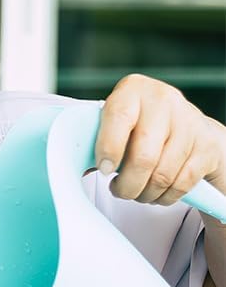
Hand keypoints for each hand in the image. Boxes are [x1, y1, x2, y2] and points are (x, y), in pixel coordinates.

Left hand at [95, 75, 225, 204]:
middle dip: (127, 184)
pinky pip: (182, 183)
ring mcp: (189, 122)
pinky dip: (165, 196)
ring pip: (163, 175)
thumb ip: (98, 140)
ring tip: (136, 192)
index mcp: (133, 90)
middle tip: (119, 190)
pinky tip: (155, 193)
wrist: (187, 125)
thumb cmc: (139, 126)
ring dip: (145, 193)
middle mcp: (163, 101)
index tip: (104, 170)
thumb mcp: (116, 123)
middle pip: (144, 156)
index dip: (109, 148)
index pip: (119, 118)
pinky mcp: (206, 145)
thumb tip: (78, 168)